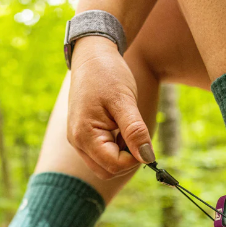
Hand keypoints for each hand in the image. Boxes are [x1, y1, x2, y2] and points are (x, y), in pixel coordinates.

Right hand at [67, 36, 154, 179]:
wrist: (92, 55)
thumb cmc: (107, 73)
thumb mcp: (125, 101)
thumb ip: (135, 132)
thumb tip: (147, 158)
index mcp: (84, 135)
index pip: (114, 165)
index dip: (134, 158)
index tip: (143, 138)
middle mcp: (77, 142)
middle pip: (108, 171)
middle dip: (128, 160)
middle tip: (135, 134)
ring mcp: (78, 141)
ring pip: (105, 166)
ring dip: (122, 155)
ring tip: (125, 128)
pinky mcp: (83, 138)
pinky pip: (102, 156)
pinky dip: (116, 149)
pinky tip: (119, 129)